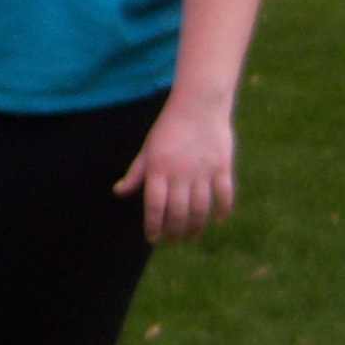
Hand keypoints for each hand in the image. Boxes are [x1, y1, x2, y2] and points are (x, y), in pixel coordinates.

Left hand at [112, 97, 235, 242]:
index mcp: (159, 169)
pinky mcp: (223, 166)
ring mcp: (203, 170)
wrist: (198, 104)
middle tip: (173, 240)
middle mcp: (180, 173)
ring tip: (192, 235)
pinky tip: (218, 220)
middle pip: (178, 212)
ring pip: (201, 208)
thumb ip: (136, 173)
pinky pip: (225, 194)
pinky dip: (223, 209)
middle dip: (174, 231)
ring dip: (196, 226)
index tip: (153, 238)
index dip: (153, 226)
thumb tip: (119, 192)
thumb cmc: (169, 128)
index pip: (154, 206)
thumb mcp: (148, 149)